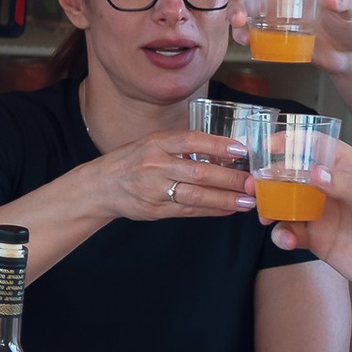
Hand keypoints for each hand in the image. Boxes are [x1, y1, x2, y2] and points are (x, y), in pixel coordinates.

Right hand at [87, 128, 256, 224]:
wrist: (100, 186)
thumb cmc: (131, 162)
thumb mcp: (150, 144)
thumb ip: (179, 146)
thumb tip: (221, 149)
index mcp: (155, 143)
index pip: (190, 140)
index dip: (217, 144)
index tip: (241, 150)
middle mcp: (154, 165)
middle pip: (198, 172)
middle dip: (229, 179)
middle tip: (251, 182)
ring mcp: (154, 190)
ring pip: (195, 195)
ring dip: (224, 199)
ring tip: (246, 201)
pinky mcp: (155, 209)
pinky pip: (188, 211)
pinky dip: (211, 210)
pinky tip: (228, 209)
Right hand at [262, 141, 351, 301]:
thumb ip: (347, 187)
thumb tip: (315, 172)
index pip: (318, 146)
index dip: (292, 142)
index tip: (269, 145)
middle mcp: (335, 189)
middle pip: (295, 174)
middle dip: (272, 178)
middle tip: (256, 184)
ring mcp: (324, 214)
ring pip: (287, 203)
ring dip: (272, 207)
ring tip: (265, 215)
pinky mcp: (318, 240)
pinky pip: (291, 232)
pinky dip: (282, 235)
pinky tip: (286, 240)